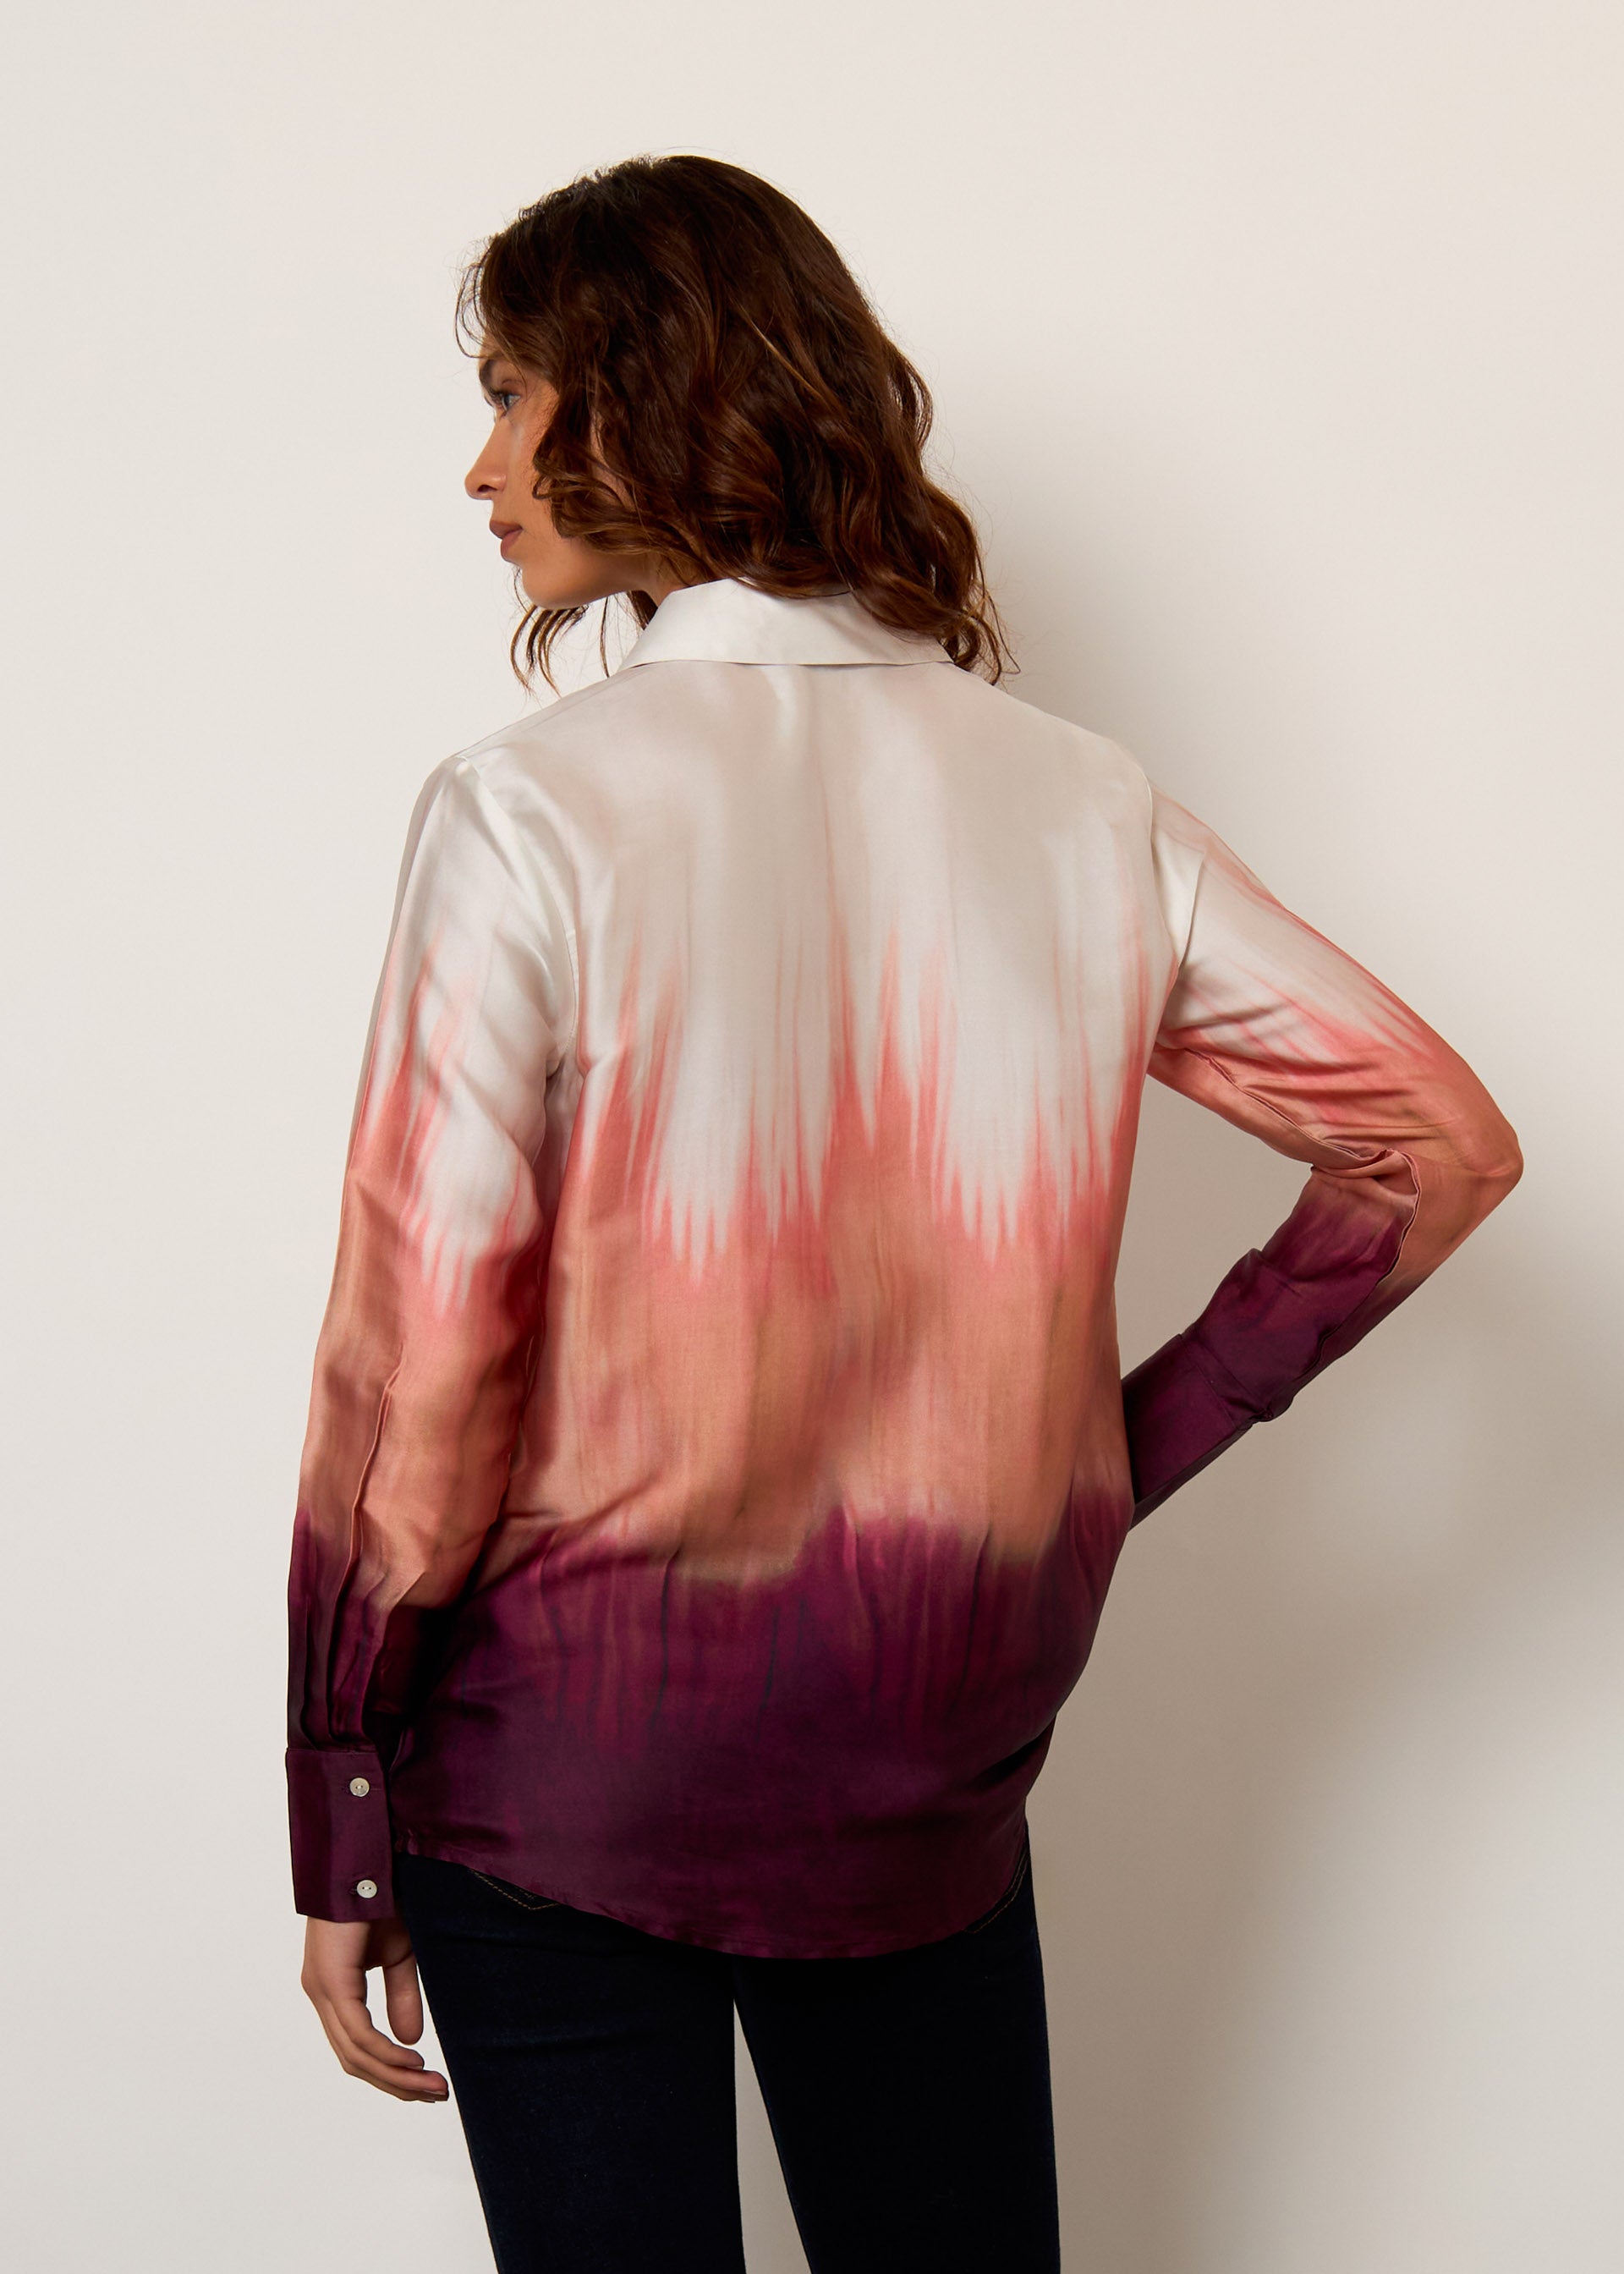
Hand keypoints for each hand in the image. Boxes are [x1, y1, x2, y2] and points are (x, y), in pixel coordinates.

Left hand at [300, 1914, 449, 2102]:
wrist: (370, 1855)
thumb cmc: (384, 1896)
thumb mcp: (400, 1953)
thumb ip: (401, 1995)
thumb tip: (410, 2041)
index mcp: (335, 1988)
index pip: (358, 2048)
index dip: (391, 2073)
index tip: (427, 2087)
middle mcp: (323, 1994)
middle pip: (356, 2060)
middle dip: (396, 2084)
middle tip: (435, 2097)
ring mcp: (323, 1989)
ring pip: (356, 2053)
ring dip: (395, 2076)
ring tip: (431, 2087)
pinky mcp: (331, 1980)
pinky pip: (358, 2032)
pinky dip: (385, 2052)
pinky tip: (412, 2061)